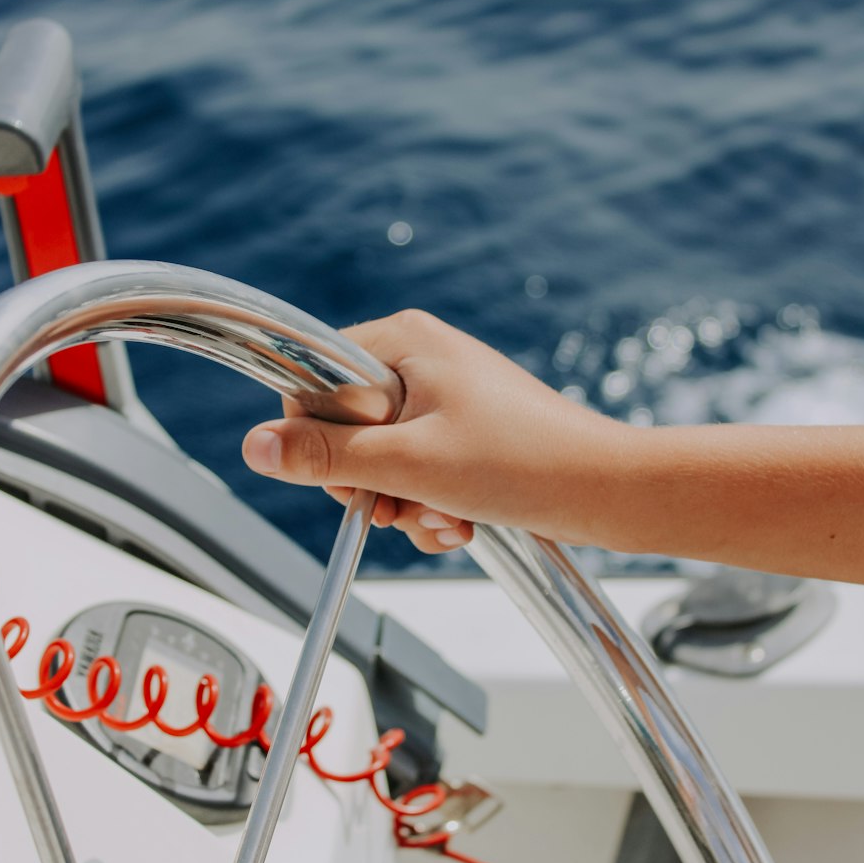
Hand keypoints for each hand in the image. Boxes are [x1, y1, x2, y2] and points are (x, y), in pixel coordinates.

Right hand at [242, 310, 626, 553]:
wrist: (609, 491)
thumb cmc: (524, 462)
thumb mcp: (409, 464)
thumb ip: (327, 457)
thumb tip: (254, 446)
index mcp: (403, 340)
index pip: (313, 385)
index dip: (321, 442)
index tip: (355, 477)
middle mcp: (420, 359)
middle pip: (344, 431)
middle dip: (371, 484)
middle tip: (405, 502)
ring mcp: (443, 398)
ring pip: (380, 462)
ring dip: (403, 504)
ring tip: (444, 515)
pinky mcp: (463, 434)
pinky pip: (415, 473)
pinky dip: (429, 507)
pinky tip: (459, 522)